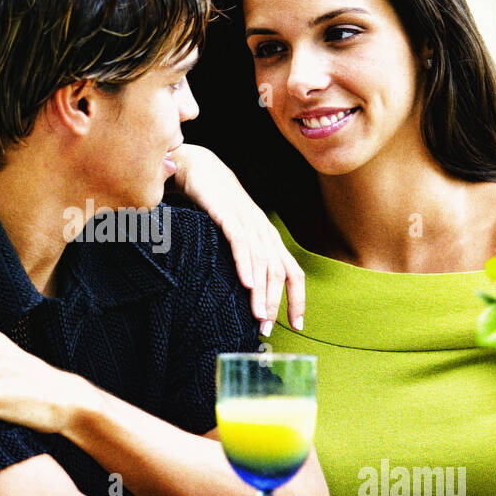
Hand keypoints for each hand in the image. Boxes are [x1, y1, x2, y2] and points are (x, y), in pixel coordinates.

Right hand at [168, 143, 303, 334]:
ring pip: (262, 262)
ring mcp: (248, 222)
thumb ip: (243, 257)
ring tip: (258, 316)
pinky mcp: (228, 215)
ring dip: (262, 292)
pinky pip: (241, 243)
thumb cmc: (214, 205)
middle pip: (280, 273)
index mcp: (268, 238)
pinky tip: (246, 284)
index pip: (292, 273)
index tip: (296, 325)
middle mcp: (263, 231)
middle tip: (267, 327)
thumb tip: (245, 290)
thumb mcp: (234, 234)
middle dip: (276, 303)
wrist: (198, 168)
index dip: (297, 300)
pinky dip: (245, 265)